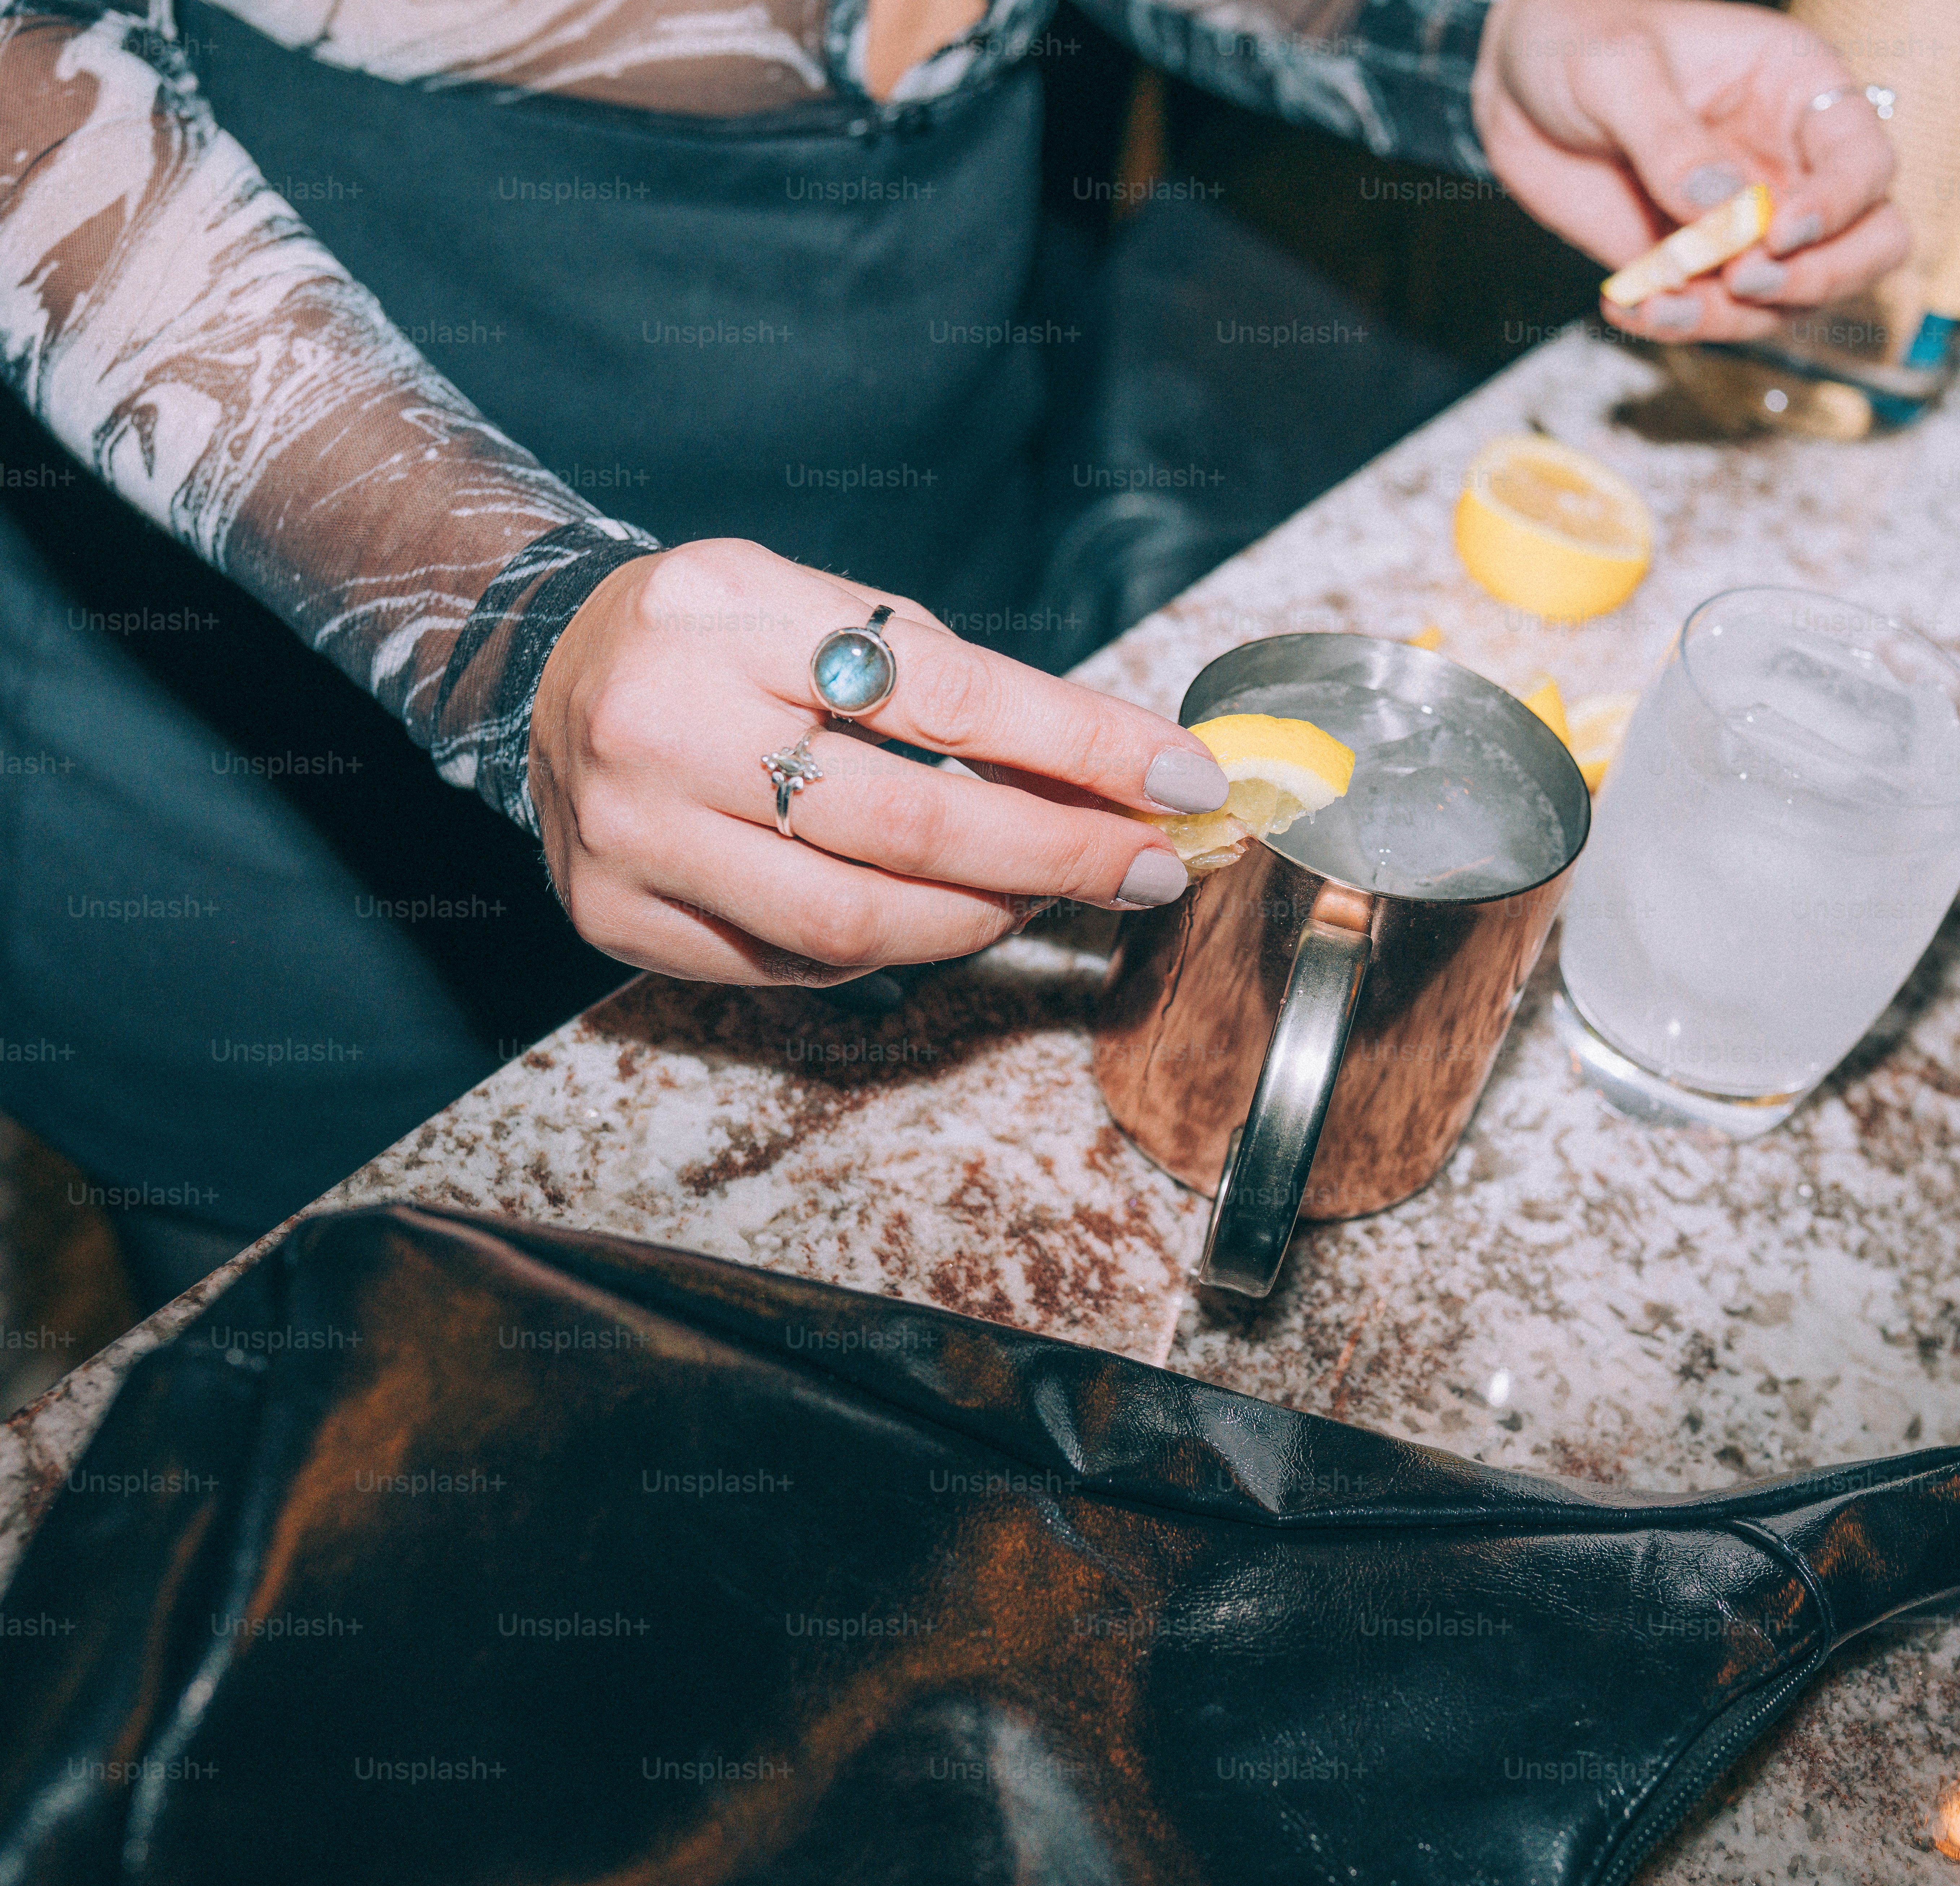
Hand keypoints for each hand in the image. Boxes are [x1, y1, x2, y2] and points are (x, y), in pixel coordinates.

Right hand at [527, 539, 1228, 984]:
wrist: (540, 667)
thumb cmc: (713, 636)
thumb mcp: (816, 604)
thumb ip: (946, 677)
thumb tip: (1103, 764)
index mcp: (731, 616)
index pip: (952, 693)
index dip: (1082, 743)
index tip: (1179, 776)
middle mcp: (669, 727)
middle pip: (913, 826)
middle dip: (1058, 853)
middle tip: (1147, 864)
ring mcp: (634, 836)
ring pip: (856, 924)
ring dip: (983, 919)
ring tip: (1048, 894)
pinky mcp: (618, 916)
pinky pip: (791, 966)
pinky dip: (884, 952)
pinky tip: (929, 915)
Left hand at [1472, 0, 1908, 340]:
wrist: (1519, 81)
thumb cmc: (1579, 40)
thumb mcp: (1616, 71)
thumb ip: (1671, 140)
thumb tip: (1724, 209)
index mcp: (1797, 91)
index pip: (1866, 164)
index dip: (1840, 207)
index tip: (1778, 233)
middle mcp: (1789, 164)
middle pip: (1867, 244)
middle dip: (1819, 278)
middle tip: (1743, 282)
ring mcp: (1748, 224)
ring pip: (1790, 298)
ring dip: (1732, 318)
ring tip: (1659, 305)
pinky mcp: (1696, 264)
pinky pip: (1714, 314)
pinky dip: (1677, 325)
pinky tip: (1628, 308)